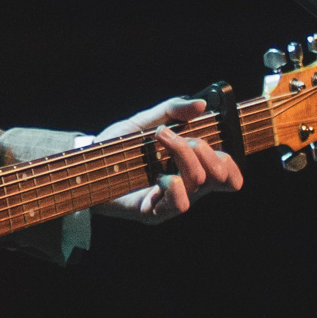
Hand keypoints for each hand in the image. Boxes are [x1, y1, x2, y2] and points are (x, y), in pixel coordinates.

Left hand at [93, 97, 242, 221]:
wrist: (85, 164)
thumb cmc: (118, 146)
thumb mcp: (146, 120)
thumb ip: (173, 109)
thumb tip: (202, 104)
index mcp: (191, 169)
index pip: (231, 175)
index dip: (230, 160)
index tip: (205, 137)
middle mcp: (187, 188)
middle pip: (221, 175)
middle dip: (203, 148)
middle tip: (171, 136)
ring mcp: (171, 201)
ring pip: (200, 182)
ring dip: (182, 154)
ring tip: (159, 139)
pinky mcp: (155, 213)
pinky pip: (180, 203)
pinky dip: (173, 183)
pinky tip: (157, 175)